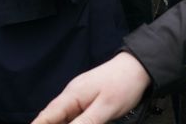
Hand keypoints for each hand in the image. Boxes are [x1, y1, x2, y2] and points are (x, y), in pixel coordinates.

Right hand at [31, 52, 150, 123]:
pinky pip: (73, 115)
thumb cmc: (123, 84)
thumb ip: (86, 122)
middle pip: (52, 117)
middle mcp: (71, 95)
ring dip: (58, 123)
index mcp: (72, 95)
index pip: (47, 116)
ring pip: (62, 117)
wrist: (137, 68)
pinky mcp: (87, 100)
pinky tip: (72, 123)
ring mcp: (79, 97)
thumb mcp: (105, 108)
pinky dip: (70, 121)